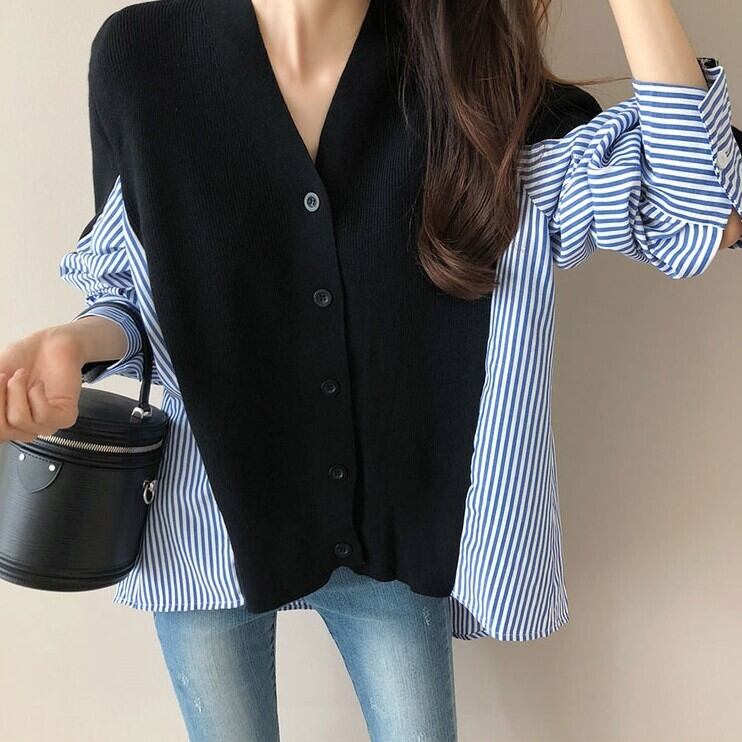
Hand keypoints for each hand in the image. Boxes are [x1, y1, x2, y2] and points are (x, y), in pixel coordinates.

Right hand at [0, 326, 84, 442]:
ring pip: (20, 419)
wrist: (47, 343)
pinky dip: (36, 393)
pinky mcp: (66, 417)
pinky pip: (43, 414)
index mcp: (6, 424)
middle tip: (4, 377)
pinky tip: (39, 384)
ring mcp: (45, 425)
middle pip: (2, 429)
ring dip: (16, 390)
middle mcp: (24, 429)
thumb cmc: (18, 360)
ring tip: (21, 375)